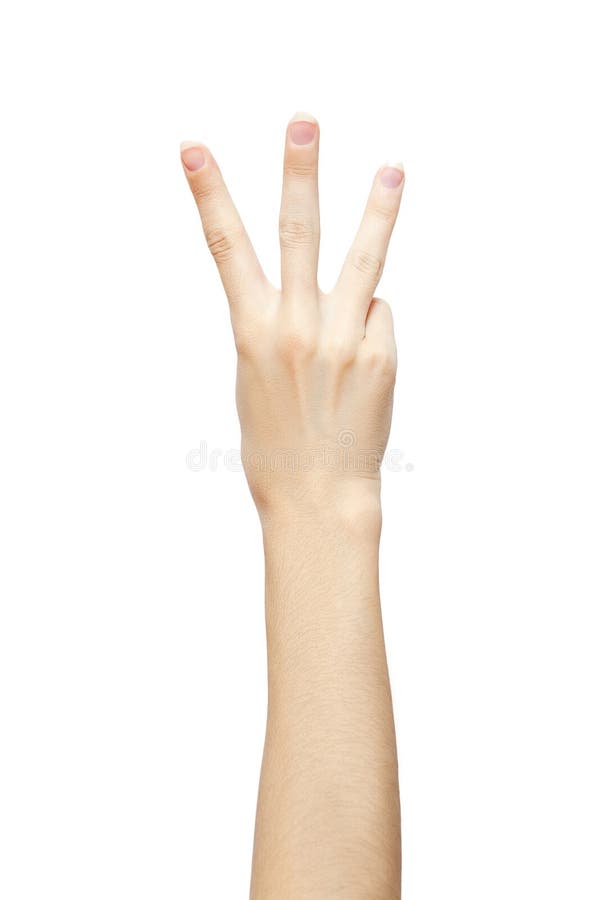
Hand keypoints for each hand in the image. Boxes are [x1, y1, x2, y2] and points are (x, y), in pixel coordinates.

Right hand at [181, 112, 403, 526]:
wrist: (317, 497)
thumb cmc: (277, 442)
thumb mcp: (256, 379)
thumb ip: (282, 327)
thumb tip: (338, 290)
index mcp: (252, 332)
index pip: (225, 249)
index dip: (209, 195)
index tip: (196, 150)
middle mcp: (296, 328)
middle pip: (299, 234)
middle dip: (299, 173)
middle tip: (303, 122)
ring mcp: (342, 340)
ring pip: (363, 260)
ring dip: (379, 210)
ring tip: (393, 169)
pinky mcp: (380, 356)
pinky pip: (378, 317)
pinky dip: (370, 327)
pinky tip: (361, 365)